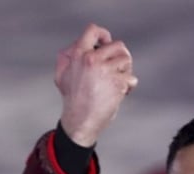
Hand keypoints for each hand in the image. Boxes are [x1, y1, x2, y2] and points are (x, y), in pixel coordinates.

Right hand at [54, 23, 136, 146]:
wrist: (80, 121)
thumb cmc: (72, 99)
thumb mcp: (61, 74)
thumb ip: (67, 56)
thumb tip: (76, 44)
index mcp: (78, 54)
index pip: (93, 30)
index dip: (104, 35)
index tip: (107, 43)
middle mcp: (92, 60)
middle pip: (118, 45)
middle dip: (121, 56)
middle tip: (119, 68)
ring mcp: (106, 71)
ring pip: (126, 60)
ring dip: (126, 70)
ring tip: (119, 80)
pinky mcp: (118, 83)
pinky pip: (131, 78)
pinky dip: (130, 86)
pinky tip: (123, 93)